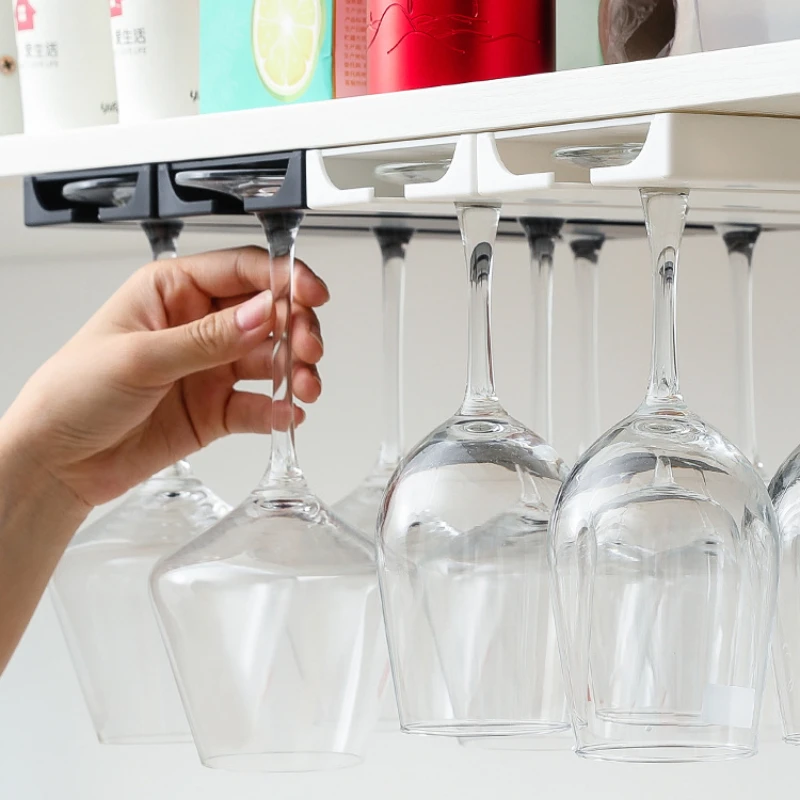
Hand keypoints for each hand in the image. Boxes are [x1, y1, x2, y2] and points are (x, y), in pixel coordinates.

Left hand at [1, 245, 328, 509]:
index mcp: (172, 291)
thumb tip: (264, 312)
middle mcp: (197, 325)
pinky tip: (287, 413)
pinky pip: (258, 405)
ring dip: (295, 370)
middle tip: (308, 348)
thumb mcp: (141, 357)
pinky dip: (278, 409)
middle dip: (296, 327)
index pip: (241, 270)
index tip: (312, 294)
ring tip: (304, 385)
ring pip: (270, 359)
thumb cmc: (73, 393)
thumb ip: (209, 337)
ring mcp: (210, 368)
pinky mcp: (216, 409)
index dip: (283, 278)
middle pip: (267, 313)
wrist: (57, 462)